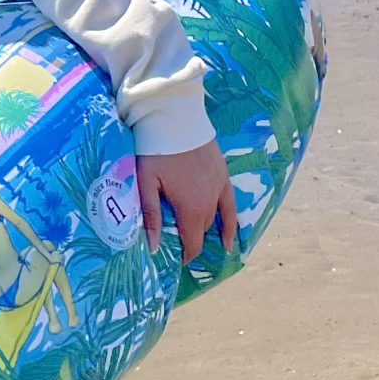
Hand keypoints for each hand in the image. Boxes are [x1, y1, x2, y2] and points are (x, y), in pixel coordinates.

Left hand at [137, 140, 237, 265]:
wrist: (176, 118)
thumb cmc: (156, 151)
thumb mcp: (147, 183)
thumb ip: (151, 216)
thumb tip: (153, 247)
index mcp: (191, 208)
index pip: (192, 243)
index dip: (185, 255)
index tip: (175, 261)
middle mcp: (210, 202)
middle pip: (202, 231)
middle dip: (190, 240)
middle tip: (175, 244)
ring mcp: (219, 188)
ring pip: (213, 218)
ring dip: (203, 229)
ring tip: (192, 236)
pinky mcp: (223, 176)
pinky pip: (231, 206)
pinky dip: (230, 224)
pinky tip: (229, 240)